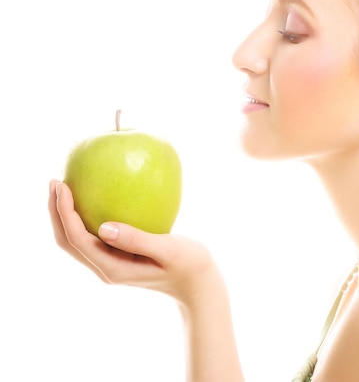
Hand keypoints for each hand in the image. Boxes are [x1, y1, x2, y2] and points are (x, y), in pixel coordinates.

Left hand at [48, 179, 216, 305]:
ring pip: (76, 240)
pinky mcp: (118, 257)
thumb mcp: (169, 250)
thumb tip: (104, 227)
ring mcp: (111, 264)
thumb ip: (138, 240)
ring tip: (63, 188)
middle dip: (56, 212)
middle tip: (54, 181)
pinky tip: (91, 199)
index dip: (65, 212)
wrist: (197, 284)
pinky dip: (82, 218)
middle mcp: (106, 268)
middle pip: (68, 241)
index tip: (62, 185)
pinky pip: (91, 237)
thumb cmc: (189, 265)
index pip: (78, 239)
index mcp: (114, 268)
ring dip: (65, 215)